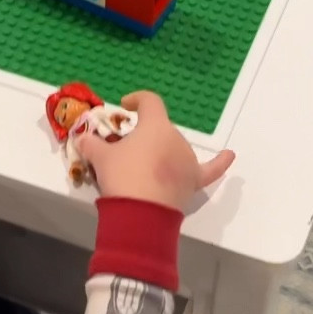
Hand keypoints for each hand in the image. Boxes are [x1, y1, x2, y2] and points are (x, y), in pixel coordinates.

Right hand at [75, 90, 233, 211]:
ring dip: (160, 153)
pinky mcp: (193, 181)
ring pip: (174, 149)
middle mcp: (176, 138)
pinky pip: (210, 170)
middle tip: (123, 151)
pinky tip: (231, 155)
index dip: (137, 100)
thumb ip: (91, 144)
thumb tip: (81, 139)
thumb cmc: (121, 177)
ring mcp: (187, 160)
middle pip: (160, 130)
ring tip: (141, 168)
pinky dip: (221, 162)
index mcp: (156, 125)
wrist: (140, 213)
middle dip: (143, 137)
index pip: (150, 102)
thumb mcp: (100, 158)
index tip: (124, 107)